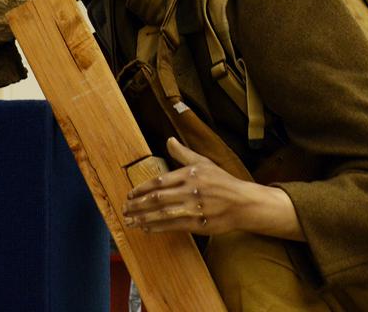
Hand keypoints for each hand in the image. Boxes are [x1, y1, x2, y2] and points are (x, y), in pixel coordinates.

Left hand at [122, 137, 247, 234]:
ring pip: (162, 214)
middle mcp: (189, 191)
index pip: (159, 181)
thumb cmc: (222, 181)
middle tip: (124, 209)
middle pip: (157, 199)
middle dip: (138, 205)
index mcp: (189, 175)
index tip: (130, 194)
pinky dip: (157, 227)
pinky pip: (173, 226)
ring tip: (130, 221)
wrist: (242, 203)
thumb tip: (168, 140)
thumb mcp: (204, 163)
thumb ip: (183, 153)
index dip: (141, 189)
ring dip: (143, 218)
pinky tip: (146, 228)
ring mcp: (193, 208)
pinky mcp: (197, 224)